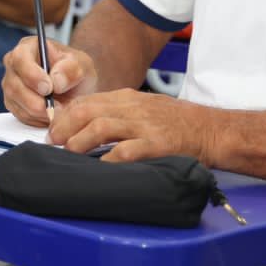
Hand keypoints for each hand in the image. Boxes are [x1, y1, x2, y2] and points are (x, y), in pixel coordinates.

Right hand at [2, 36, 98, 126]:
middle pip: (14, 85)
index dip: (32, 75)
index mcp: (28, 47)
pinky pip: (21, 115)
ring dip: (39, 111)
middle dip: (36, 100)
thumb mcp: (82, 65)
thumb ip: (71, 69)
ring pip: (16, 103)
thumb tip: (55, 81)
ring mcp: (11, 85)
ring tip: (59, 109)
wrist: (77, 88)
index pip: (20, 58)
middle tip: (57, 107)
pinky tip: (52, 114)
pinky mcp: (13, 103)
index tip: (48, 88)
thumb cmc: (76, 71)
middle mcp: (15, 65)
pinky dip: (38, 118)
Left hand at [50, 88, 215, 163]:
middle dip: (65, 128)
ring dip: (79, 143)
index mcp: (128, 98)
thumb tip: (86, 126)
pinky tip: (99, 167)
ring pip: (100, 128)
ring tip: (70, 154)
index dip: (65, 117)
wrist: (211, 129)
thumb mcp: (145, 108)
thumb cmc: (176, 123)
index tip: (54, 131)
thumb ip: (118, 113)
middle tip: (55, 144)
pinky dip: (107, 160)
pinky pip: (125, 151)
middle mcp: (132, 108)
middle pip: (87, 111)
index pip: (87, 101)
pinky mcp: (156, 144)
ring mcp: (144, 125)